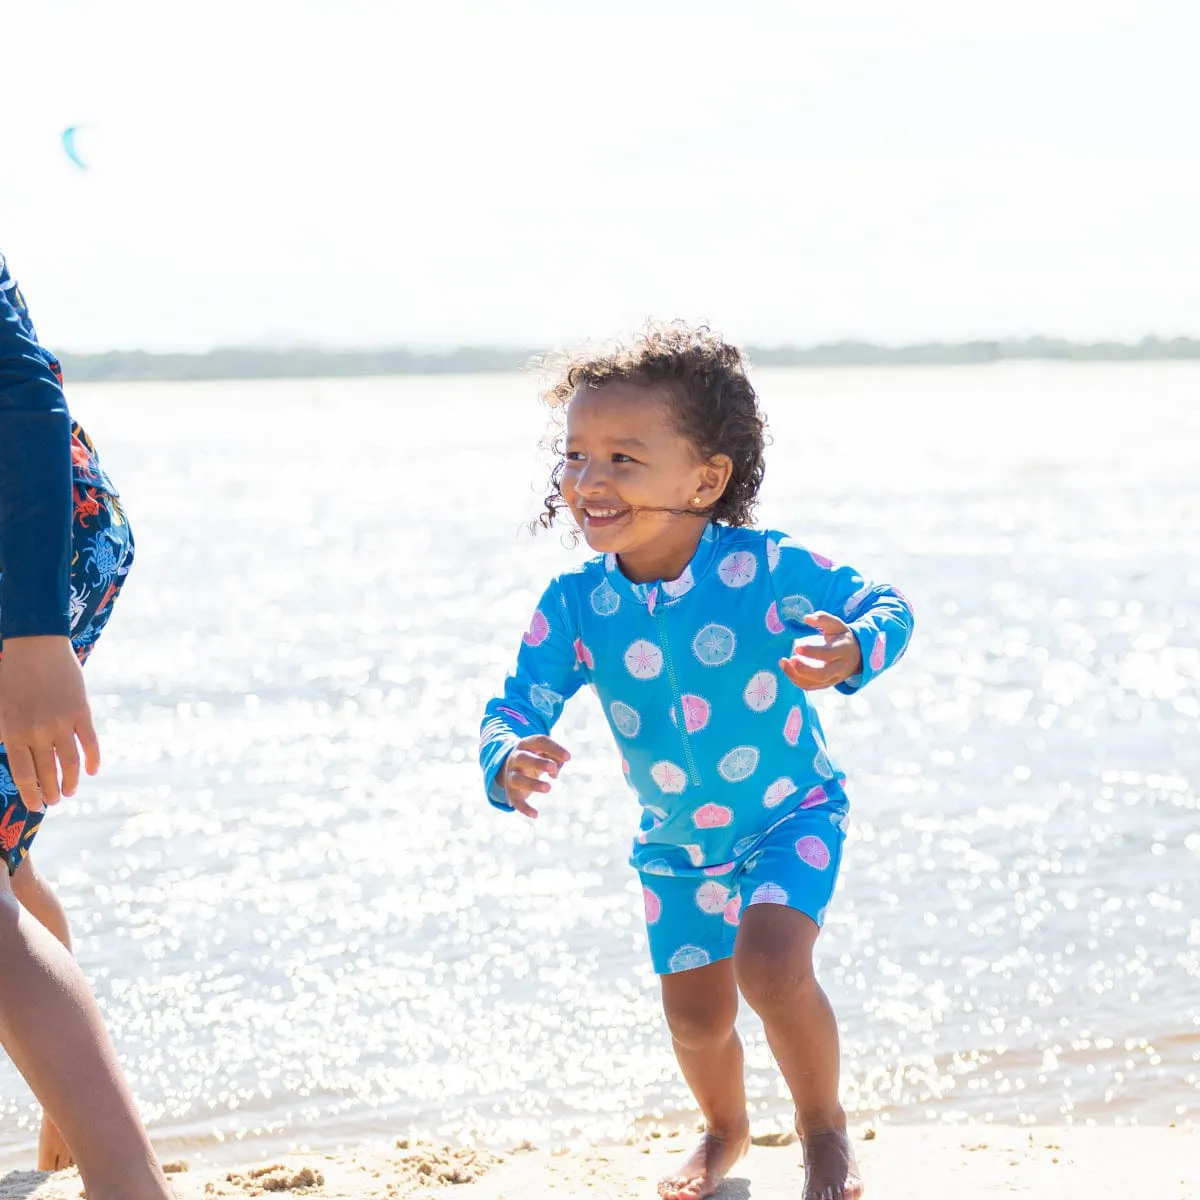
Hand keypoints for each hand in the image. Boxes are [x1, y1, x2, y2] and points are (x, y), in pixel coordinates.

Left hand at [0, 636, 99, 810]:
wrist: (36, 647)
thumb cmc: (11, 677)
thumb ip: (4, 735)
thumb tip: (14, 760)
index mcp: (13, 732)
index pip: (24, 774)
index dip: (31, 794)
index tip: (36, 806)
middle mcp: (38, 731)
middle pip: (48, 772)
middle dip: (51, 791)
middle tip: (53, 801)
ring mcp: (61, 722)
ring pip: (70, 762)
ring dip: (71, 781)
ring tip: (70, 791)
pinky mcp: (81, 712)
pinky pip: (90, 742)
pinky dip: (93, 759)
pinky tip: (92, 770)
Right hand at [500, 735, 569, 818]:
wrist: (512, 768)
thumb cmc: (536, 759)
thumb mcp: (546, 755)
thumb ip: (555, 759)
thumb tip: (555, 771)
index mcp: (526, 745)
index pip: (539, 742)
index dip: (554, 748)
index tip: (569, 757)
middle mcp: (516, 758)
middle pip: (524, 758)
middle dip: (538, 763)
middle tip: (553, 768)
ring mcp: (511, 775)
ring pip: (518, 779)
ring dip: (533, 784)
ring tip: (549, 788)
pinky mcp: (511, 792)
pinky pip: (516, 801)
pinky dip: (524, 808)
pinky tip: (536, 815)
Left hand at [778, 612, 861, 690]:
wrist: (855, 656)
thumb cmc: (841, 637)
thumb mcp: (837, 625)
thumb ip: (823, 619)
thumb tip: (807, 618)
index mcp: (844, 650)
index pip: (828, 654)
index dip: (811, 652)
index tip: (796, 646)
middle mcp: (840, 667)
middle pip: (822, 674)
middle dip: (804, 669)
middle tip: (790, 659)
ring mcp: (834, 678)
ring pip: (814, 683)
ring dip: (796, 676)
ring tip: (783, 662)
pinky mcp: (826, 684)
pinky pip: (810, 687)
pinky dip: (797, 680)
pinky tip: (787, 669)